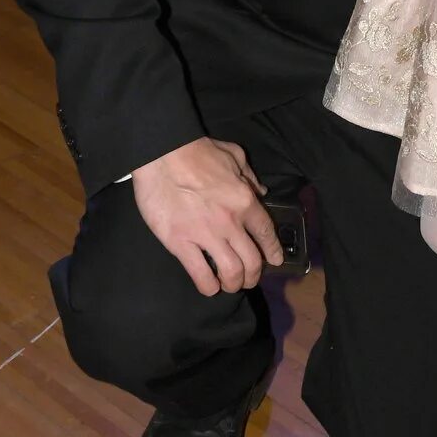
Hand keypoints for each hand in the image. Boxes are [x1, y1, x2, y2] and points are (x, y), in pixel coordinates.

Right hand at [131, 137, 283, 295]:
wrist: (162, 153)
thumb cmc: (197, 151)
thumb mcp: (233, 154)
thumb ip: (249, 175)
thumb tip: (262, 190)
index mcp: (244, 200)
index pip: (266, 232)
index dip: (272, 250)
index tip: (274, 261)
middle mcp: (230, 222)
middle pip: (251, 260)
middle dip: (253, 275)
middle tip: (248, 279)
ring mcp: (205, 234)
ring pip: (230, 272)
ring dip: (233, 284)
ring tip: (228, 285)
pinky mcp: (180, 243)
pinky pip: (200, 274)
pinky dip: (208, 286)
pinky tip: (209, 286)